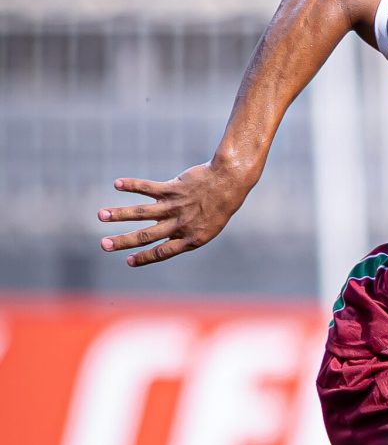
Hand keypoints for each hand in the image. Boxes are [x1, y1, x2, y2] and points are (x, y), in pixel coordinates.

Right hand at [97, 159, 254, 266]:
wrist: (230, 182)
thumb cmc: (218, 206)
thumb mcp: (207, 227)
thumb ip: (184, 232)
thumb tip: (162, 235)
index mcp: (190, 238)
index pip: (163, 252)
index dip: (145, 258)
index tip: (128, 261)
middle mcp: (181, 224)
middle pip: (147, 235)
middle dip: (123, 241)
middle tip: (103, 245)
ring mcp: (176, 206)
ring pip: (143, 212)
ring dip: (120, 214)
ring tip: (101, 215)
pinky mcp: (173, 188)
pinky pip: (148, 187)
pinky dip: (132, 185)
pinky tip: (117, 184)